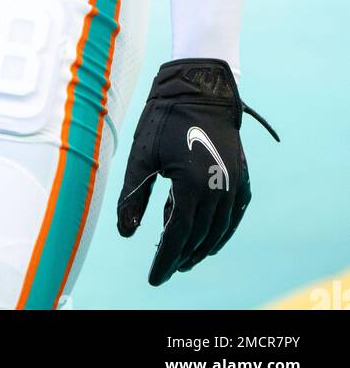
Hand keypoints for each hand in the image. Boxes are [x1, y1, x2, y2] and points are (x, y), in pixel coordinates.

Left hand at [117, 59, 276, 285]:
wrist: (201, 88)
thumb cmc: (165, 119)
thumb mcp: (141, 157)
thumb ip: (132, 197)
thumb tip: (126, 234)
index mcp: (191, 186)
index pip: (178, 237)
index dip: (165, 260)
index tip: (154, 278)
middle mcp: (218, 190)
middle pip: (199, 239)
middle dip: (180, 257)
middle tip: (165, 268)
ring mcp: (234, 185)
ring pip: (219, 232)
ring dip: (201, 248)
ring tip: (182, 257)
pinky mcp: (241, 178)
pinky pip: (233, 217)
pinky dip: (220, 232)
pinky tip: (207, 238)